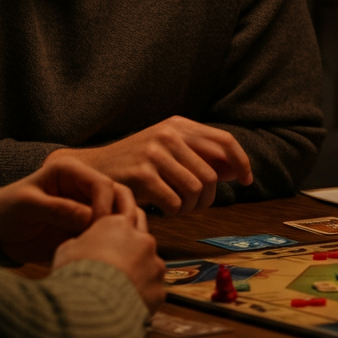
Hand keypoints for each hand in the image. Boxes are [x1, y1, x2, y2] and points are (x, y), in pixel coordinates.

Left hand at [0, 156, 142, 263]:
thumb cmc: (6, 212)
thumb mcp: (27, 206)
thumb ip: (58, 209)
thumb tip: (91, 218)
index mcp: (70, 171)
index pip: (102, 184)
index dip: (105, 205)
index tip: (97, 227)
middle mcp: (84, 186)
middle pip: (118, 197)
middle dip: (118, 217)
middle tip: (109, 240)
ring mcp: (88, 206)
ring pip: (119, 214)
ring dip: (117, 230)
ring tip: (102, 248)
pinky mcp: (87, 225)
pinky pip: (108, 231)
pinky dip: (108, 241)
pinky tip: (97, 253)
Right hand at [44, 117, 252, 215]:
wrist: (90, 169)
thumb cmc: (134, 164)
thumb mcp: (168, 151)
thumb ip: (199, 157)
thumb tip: (235, 170)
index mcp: (179, 125)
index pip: (224, 141)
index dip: (241, 162)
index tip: (246, 180)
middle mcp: (169, 134)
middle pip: (212, 173)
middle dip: (210, 196)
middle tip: (198, 206)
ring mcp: (155, 152)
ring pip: (196, 189)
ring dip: (192, 207)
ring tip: (180, 208)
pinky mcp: (142, 173)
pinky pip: (176, 202)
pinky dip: (175, 212)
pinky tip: (165, 210)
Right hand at [52, 213, 164, 311]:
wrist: (90, 305)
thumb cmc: (75, 274)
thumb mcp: (66, 250)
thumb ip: (82, 242)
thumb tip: (83, 246)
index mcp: (119, 225)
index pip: (127, 210)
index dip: (122, 220)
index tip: (119, 227)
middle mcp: (142, 240)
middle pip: (141, 237)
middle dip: (133, 246)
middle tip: (118, 260)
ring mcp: (154, 264)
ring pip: (149, 265)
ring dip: (137, 273)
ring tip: (116, 289)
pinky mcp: (160, 288)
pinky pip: (152, 290)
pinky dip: (142, 295)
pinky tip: (125, 303)